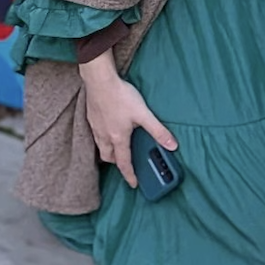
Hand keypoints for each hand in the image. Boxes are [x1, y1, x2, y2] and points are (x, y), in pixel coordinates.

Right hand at [80, 52, 177, 189]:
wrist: (100, 81)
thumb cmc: (121, 97)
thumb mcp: (144, 114)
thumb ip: (158, 131)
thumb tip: (172, 145)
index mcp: (118, 138)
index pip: (124, 163)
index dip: (129, 175)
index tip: (133, 184)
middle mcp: (104, 136)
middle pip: (108, 157)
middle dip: (117, 163)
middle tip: (125, 163)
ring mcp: (96, 127)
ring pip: (100, 147)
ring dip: (108, 151)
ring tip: (117, 148)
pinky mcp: (91, 118)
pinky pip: (95, 135)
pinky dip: (102, 139)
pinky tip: (108, 130)